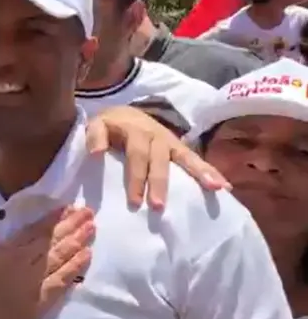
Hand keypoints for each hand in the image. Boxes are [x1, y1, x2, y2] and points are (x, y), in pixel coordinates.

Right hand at [0, 206, 93, 318]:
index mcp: (11, 250)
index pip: (37, 230)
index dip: (54, 218)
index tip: (68, 207)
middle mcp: (27, 262)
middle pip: (54, 241)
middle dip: (72, 225)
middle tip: (88, 212)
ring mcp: (37, 280)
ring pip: (61, 257)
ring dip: (78, 241)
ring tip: (91, 228)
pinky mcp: (44, 298)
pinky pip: (63, 280)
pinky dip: (75, 267)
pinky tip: (87, 255)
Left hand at [86, 106, 230, 209]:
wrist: (125, 112)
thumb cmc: (110, 125)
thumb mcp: (96, 125)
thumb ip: (94, 136)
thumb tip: (95, 153)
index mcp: (136, 131)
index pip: (137, 156)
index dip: (136, 177)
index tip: (135, 201)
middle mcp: (157, 136)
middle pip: (160, 162)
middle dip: (160, 184)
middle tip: (159, 206)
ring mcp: (171, 142)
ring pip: (187, 158)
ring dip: (201, 173)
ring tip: (216, 189)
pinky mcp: (180, 148)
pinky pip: (195, 160)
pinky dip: (210, 171)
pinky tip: (224, 187)